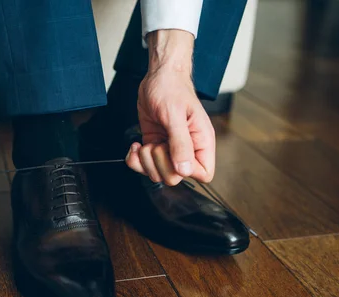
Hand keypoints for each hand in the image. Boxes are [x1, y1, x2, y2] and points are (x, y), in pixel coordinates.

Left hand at [125, 30, 214, 184]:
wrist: (158, 76)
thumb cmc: (172, 88)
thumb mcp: (175, 115)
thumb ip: (180, 144)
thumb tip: (184, 170)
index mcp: (201, 142)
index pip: (203, 174)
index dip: (187, 172)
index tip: (173, 154)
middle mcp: (187, 149)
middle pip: (176, 178)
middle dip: (159, 163)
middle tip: (158, 143)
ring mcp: (169, 150)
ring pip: (157, 174)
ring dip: (145, 160)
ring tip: (147, 142)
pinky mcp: (154, 147)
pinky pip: (143, 166)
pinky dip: (135, 159)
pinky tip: (137, 144)